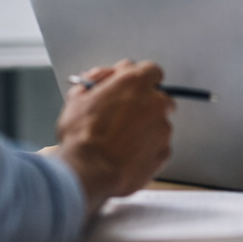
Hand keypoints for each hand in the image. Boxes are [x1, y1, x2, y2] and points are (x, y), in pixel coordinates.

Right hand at [57, 60, 175, 215]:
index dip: (139, 80)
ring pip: (160, 123)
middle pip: (159, 97)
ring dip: (145, 128)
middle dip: (144, 104)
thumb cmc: (81, 135)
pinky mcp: (164, 151)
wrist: (88, 171)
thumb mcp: (77, 98)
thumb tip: (97, 81)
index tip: (129, 89)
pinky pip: (159, 146)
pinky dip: (147, 149)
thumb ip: (95, 83)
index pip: (151, 70)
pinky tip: (127, 154)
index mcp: (136, 82)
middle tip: (122, 117)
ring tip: (120, 140)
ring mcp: (163, 127)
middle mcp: (155, 101)